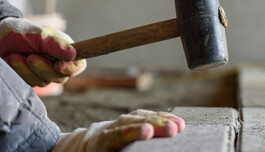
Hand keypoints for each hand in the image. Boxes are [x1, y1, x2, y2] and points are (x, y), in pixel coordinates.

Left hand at [0, 17, 86, 86]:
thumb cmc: (22, 32)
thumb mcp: (39, 35)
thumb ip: (55, 45)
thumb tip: (73, 54)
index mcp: (65, 50)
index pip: (78, 65)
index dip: (71, 69)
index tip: (57, 65)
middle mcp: (58, 63)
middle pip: (60, 77)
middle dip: (43, 68)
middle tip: (30, 57)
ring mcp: (45, 72)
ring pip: (44, 82)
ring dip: (27, 70)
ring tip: (15, 56)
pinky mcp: (32, 78)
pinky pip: (30, 84)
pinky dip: (20, 73)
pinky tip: (13, 61)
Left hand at [53, 109, 185, 151]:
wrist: (86, 145)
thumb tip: (134, 148)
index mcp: (101, 140)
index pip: (117, 135)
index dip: (133, 132)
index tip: (147, 131)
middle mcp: (113, 126)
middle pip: (135, 122)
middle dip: (155, 124)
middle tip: (173, 129)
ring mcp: (123, 120)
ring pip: (143, 116)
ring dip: (163, 120)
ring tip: (179, 126)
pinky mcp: (132, 118)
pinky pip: (148, 115)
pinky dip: (163, 117)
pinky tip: (176, 122)